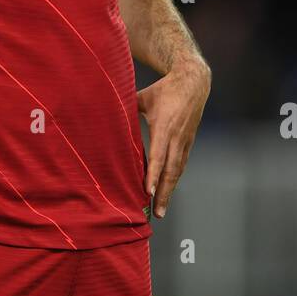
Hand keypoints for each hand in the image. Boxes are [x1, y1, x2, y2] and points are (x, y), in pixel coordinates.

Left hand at [137, 60, 209, 217]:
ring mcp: (185, 141)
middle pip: (171, 170)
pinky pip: (182, 164)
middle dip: (164, 193)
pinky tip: (168, 191)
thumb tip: (103, 112)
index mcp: (164, 127)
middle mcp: (177, 137)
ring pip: (178, 171)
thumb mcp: (143, 97)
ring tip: (162, 209)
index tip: (147, 192)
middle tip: (157, 213)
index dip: (153, 175)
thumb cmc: (164, 89)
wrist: (193, 82)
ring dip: (170, 191)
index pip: (158, 156)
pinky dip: (175, 180)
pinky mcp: (189, 142)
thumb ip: (125, 106)